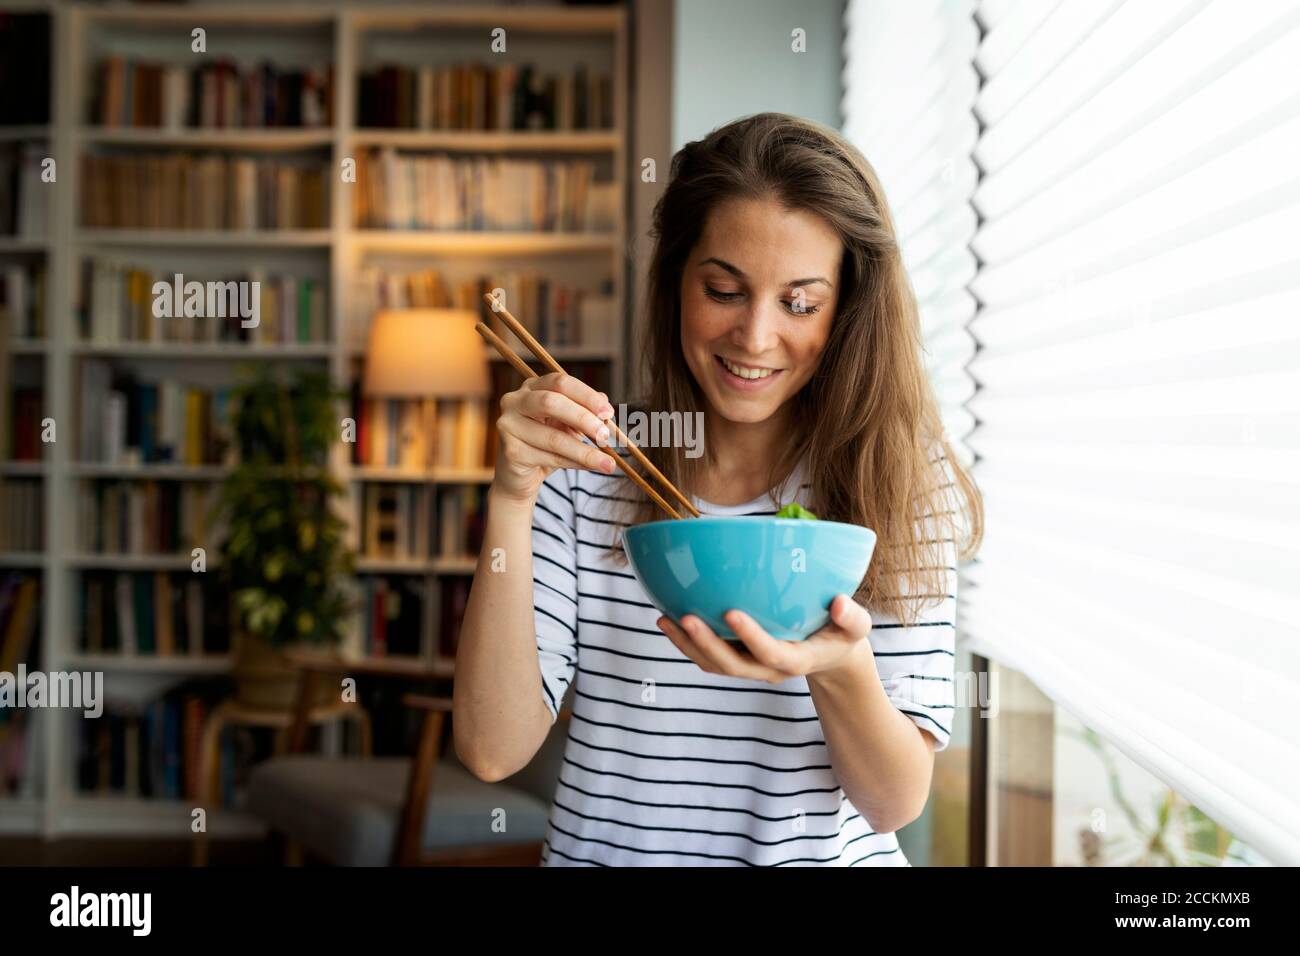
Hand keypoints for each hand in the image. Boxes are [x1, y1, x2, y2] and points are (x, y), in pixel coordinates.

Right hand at [491, 371, 618, 504]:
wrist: (520, 476)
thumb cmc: (547, 445)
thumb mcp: (569, 424)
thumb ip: (585, 412)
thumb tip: (606, 406)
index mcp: (532, 387)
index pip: (560, 382)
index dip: (586, 395)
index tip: (608, 412)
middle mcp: (514, 401)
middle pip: (551, 402)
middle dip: (583, 418)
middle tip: (605, 436)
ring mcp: (508, 426)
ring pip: (553, 438)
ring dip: (585, 451)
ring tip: (608, 463)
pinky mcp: (511, 452)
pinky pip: (550, 458)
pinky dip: (575, 463)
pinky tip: (590, 467)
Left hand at [655, 594, 875, 682]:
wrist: (828, 655)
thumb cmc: (841, 633)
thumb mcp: (856, 627)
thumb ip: (852, 617)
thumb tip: (839, 603)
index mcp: (796, 660)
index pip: (772, 654)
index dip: (751, 637)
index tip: (731, 612)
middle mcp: (768, 669)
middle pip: (733, 665)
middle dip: (707, 644)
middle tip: (685, 616)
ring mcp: (750, 667)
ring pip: (714, 664)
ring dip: (687, 645)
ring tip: (663, 618)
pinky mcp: (737, 660)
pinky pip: (708, 657)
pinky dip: (687, 642)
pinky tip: (667, 617)